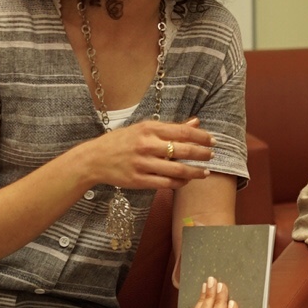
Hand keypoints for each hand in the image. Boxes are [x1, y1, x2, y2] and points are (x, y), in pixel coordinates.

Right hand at [73, 118, 214, 190]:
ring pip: (177, 170)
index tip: (213, 141)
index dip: (201, 137)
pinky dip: (180, 183)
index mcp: (149, 129)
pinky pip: (166, 184)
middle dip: (202, 154)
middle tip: (212, 156)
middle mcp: (146, 145)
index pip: (182, 132)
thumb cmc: (122, 141)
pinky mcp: (139, 180)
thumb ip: (170, 128)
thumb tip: (196, 123)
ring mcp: (142, 164)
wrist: (95, 159)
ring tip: (205, 172)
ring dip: (195, 172)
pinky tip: (186, 181)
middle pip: (183, 151)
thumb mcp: (144, 128)